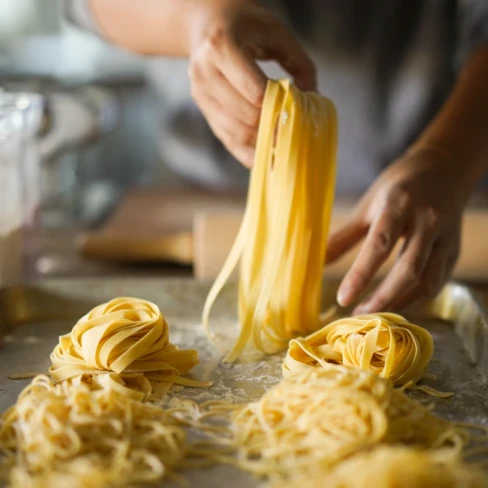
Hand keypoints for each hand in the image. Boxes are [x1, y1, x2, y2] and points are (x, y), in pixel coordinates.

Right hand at [188, 0, 315, 166]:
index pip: (255, 92)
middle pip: (245, 117)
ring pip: (235, 132)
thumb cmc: (247, 25)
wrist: (207, 21)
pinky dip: (247, 151)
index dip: (278, 107)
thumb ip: (300, 65)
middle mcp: (205, 72)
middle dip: (272, 127)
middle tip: (294, 132)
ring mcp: (200, 93)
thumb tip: (312, 101)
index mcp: (222, 47)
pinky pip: (227, 138)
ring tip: (283, 143)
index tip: (297, 114)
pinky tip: (266, 154)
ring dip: (262, 141)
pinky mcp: (202, 107)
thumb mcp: (278, 34)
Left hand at [326, 147, 469, 313]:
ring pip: (427, 280)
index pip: (379, 244)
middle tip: (359, 316)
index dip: (361, 274)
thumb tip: (317, 262)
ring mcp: (446, 237)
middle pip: (408, 268)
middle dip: (383, 297)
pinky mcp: (455, 250)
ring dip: (400, 303)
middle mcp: (427, 221)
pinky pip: (437, 281)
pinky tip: (396, 305)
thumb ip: (345, 235)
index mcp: (399, 204)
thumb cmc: (398, 186)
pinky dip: (417, 298)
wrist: (444, 168)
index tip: (343, 298)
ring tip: (375, 315)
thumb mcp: (369, 205)